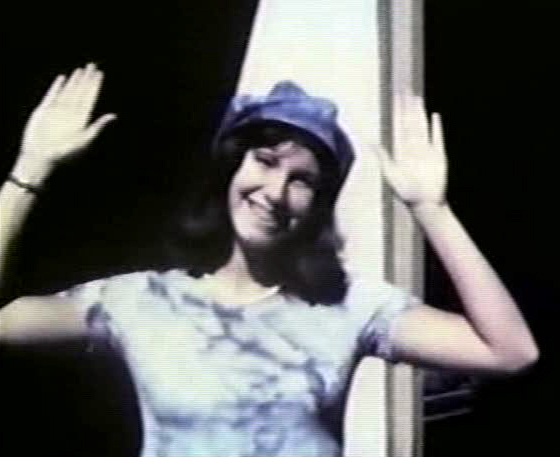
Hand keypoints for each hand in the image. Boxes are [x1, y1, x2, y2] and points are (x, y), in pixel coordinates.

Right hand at [14, 63, 115, 182]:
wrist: (41, 157)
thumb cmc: (65, 153)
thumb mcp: (85, 140)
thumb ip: (98, 126)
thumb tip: (114, 115)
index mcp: (82, 119)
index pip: (90, 98)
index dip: (95, 86)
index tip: (100, 74)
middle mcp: (72, 114)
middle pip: (81, 92)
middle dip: (87, 79)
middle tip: (93, 65)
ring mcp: (58, 111)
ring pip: (69, 92)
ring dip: (75, 81)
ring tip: (81, 70)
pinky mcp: (44, 111)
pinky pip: (52, 95)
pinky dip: (57, 87)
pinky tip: (62, 78)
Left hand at [376, 96, 446, 208]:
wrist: (425, 204)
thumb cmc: (406, 193)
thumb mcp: (390, 174)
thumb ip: (381, 157)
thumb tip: (369, 142)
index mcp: (401, 151)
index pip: (398, 126)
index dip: (397, 111)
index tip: (395, 98)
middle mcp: (413, 148)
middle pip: (410, 122)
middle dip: (407, 106)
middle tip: (405, 90)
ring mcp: (426, 150)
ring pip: (422, 126)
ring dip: (420, 112)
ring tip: (417, 98)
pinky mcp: (439, 155)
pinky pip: (438, 138)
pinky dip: (437, 127)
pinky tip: (434, 116)